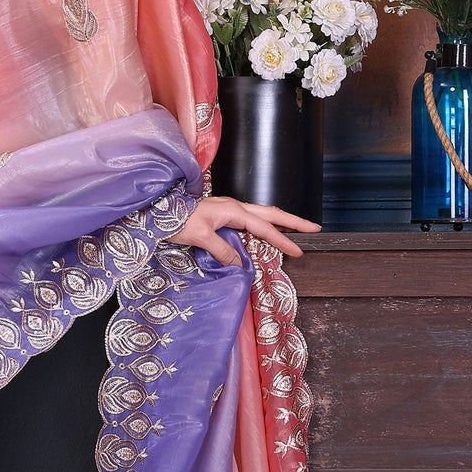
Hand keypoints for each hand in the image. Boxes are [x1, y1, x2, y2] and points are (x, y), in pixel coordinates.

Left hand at [174, 196, 320, 266]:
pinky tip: (266, 233)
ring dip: (280, 222)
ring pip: (261, 215)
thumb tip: (240, 263)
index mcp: (232, 210)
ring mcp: (228, 210)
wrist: (156, 211)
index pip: (264, 227)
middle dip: (293, 221)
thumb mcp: (199, 236)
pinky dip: (264, 226)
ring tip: (297, 229)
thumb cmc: (175, 221)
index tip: (298, 251)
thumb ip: (222, 249)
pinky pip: (250, 220)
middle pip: (271, 213)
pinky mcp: (222, 215)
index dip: (282, 240)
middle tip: (314, 228)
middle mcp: (233, 207)